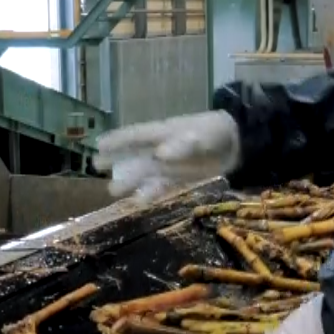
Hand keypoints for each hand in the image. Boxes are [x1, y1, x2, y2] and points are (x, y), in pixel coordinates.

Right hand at [94, 110, 240, 201]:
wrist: (238, 144)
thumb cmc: (215, 132)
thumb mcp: (199, 136)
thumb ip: (181, 145)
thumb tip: (159, 154)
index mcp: (162, 132)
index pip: (135, 135)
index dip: (117, 139)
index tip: (97, 144)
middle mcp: (161, 148)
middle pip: (134, 154)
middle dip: (116, 160)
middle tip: (95, 166)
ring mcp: (170, 164)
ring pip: (145, 173)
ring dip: (129, 181)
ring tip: (112, 191)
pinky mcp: (181, 177)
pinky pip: (162, 185)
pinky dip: (151, 193)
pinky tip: (139, 201)